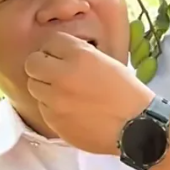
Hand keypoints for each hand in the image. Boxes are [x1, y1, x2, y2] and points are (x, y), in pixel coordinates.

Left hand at [25, 32, 154, 153]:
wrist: (136, 127)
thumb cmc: (127, 92)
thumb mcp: (107, 61)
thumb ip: (80, 54)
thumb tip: (59, 53)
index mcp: (79, 57)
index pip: (51, 42)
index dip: (56, 48)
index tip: (61, 55)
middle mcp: (62, 76)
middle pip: (32, 63)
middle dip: (42, 65)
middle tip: (54, 72)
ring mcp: (56, 101)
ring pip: (34, 86)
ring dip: (45, 86)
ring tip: (63, 92)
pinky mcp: (54, 122)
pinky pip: (42, 108)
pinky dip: (52, 107)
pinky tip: (69, 109)